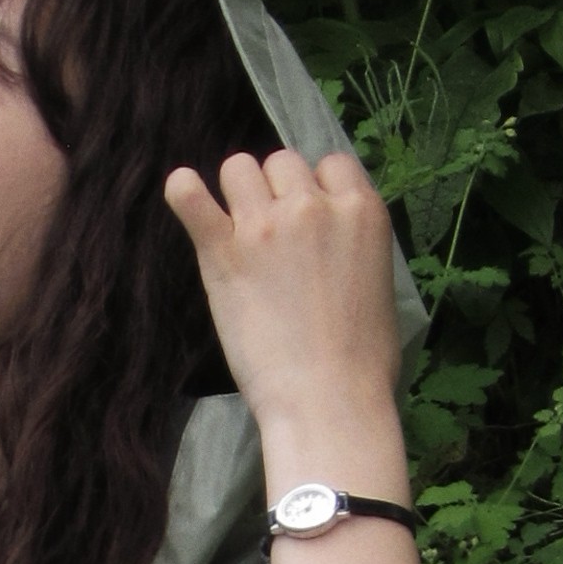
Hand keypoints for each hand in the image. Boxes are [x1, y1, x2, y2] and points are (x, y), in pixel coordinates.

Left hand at [160, 147, 405, 474]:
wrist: (329, 400)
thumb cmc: (363, 360)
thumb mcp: (380, 280)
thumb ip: (352, 242)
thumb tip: (332, 237)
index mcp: (361, 209)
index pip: (329, 164)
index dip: (315, 189)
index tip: (308, 221)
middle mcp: (312, 204)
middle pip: (281, 163)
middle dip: (275, 192)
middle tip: (271, 240)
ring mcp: (266, 225)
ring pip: (239, 169)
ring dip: (236, 194)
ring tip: (236, 232)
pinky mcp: (223, 252)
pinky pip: (191, 198)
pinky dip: (183, 192)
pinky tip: (183, 195)